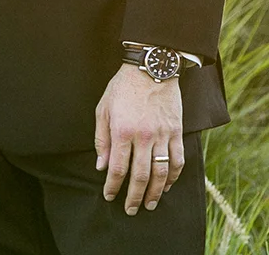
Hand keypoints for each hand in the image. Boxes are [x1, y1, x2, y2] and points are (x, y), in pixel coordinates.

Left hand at [95, 63, 184, 214]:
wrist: (150, 70)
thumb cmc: (122, 88)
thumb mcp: (103, 109)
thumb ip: (101, 139)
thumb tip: (101, 165)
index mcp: (122, 131)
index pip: (118, 167)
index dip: (113, 185)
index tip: (110, 196)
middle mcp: (143, 137)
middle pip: (141, 175)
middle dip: (134, 196)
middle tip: (130, 209)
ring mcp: (162, 136)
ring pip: (161, 172)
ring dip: (156, 192)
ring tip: (150, 204)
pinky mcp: (176, 133)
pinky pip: (177, 160)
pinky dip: (174, 176)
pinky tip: (168, 186)